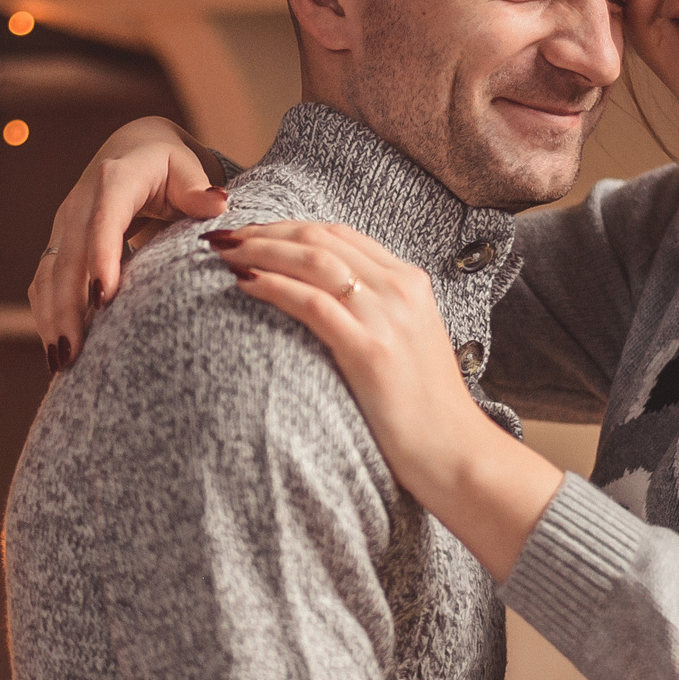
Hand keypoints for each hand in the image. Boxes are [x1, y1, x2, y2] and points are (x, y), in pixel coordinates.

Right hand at [31, 117, 229, 371]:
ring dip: (51, 318)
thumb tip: (217, 205)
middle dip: (67, 306)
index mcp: (114, 181)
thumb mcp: (186, 169)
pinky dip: (48, 315)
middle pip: (67, 258)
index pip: (104, 222)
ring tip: (62, 363)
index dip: (101, 257)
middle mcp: (80, 204)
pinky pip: (45, 283)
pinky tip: (59, 350)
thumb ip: (198, 190)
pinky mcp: (58, 246)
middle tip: (72, 352)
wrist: (132, 151)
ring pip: (48, 275)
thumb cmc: (168, 166)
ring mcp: (64, 227)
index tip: (105, 297)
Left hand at [209, 219, 563, 575]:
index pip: (340, 234)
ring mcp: (387, 317)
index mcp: (410, 281)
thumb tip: (325, 300)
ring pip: (312, 261)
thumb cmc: (423, 408)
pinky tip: (244, 284)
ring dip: (262, 251)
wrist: (453, 452)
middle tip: (225, 238)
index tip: (253, 232)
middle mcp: (400, 288)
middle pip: (320, 238)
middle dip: (266, 232)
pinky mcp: (369, 350)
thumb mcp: (406, 342)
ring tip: (225, 254)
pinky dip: (273, 287)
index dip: (289, 227)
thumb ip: (376, 312)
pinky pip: (310, 303)